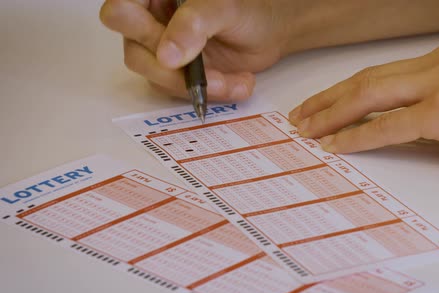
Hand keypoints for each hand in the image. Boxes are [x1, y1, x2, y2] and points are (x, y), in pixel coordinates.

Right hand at [100, 0, 291, 99]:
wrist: (271, 32)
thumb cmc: (250, 9)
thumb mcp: (224, 8)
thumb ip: (194, 25)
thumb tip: (166, 55)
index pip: (121, 10)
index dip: (139, 30)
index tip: (168, 46)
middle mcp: (151, 21)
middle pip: (135, 52)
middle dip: (173, 68)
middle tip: (205, 66)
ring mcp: (163, 50)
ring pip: (157, 78)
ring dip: (195, 85)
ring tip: (231, 80)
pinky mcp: (178, 74)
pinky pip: (179, 91)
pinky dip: (208, 93)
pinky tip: (235, 83)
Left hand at [289, 41, 438, 191]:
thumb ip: (436, 104)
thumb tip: (400, 122)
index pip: (382, 73)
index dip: (347, 90)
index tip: (323, 105)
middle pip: (368, 80)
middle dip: (329, 100)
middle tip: (302, 116)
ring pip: (371, 97)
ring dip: (334, 116)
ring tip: (309, 130)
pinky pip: (390, 125)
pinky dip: (360, 136)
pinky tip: (338, 146)